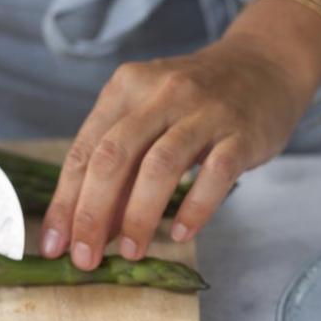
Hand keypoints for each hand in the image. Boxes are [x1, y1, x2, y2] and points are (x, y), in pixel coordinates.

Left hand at [40, 36, 309, 268]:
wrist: (266, 63)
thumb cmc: (195, 101)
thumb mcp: (149, 118)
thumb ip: (122, 168)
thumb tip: (95, 229)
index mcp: (125, 89)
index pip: (84, 151)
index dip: (65, 202)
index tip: (54, 245)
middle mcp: (160, 93)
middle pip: (113, 157)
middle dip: (92, 214)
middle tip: (85, 257)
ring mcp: (203, 111)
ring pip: (160, 166)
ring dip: (139, 216)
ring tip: (130, 253)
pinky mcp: (240, 131)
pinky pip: (215, 174)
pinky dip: (194, 208)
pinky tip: (180, 235)